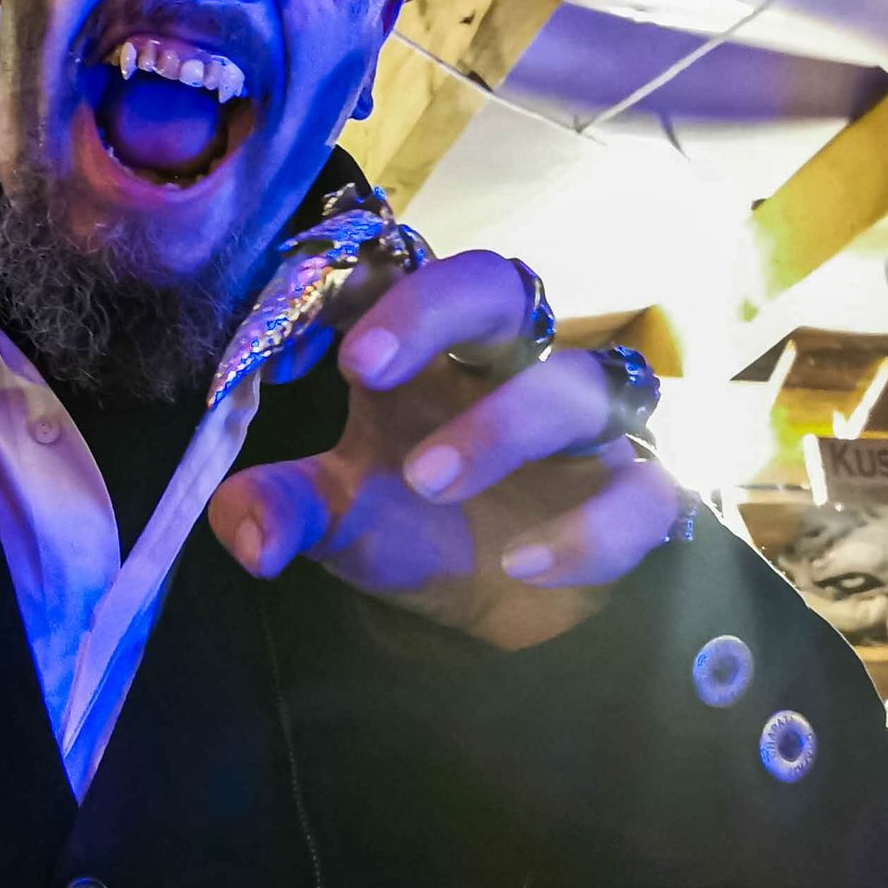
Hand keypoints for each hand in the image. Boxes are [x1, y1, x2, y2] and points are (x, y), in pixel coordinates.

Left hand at [207, 251, 680, 648]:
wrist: (508, 616)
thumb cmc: (421, 528)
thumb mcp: (340, 521)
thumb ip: (284, 509)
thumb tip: (244, 529)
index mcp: (432, 354)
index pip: (408, 272)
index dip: (365, 278)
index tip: (309, 319)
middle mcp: (512, 368)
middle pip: (500, 286)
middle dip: (437, 308)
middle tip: (365, 366)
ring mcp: (585, 430)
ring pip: (581, 381)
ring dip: (505, 424)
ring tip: (426, 483)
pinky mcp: (639, 497)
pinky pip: (644, 494)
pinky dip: (589, 530)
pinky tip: (521, 565)